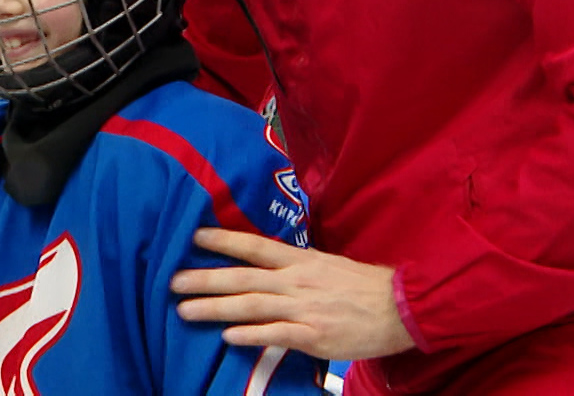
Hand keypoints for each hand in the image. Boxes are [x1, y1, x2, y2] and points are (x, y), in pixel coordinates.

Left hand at [170, 229, 415, 360]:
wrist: (401, 308)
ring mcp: (304, 309)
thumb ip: (294, 265)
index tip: (193, 237)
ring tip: (185, 310)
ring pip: (252, 305)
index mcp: (300, 261)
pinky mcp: (314, 335)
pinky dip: (251, 334)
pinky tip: (228, 336)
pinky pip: (277, 334)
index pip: (254, 247)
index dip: (223, 241)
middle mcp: (297, 281)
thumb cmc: (361, 286)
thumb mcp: (326, 264)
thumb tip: (261, 263)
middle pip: (243, 277)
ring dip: (215, 307)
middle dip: (205, 279)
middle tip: (173, 281)